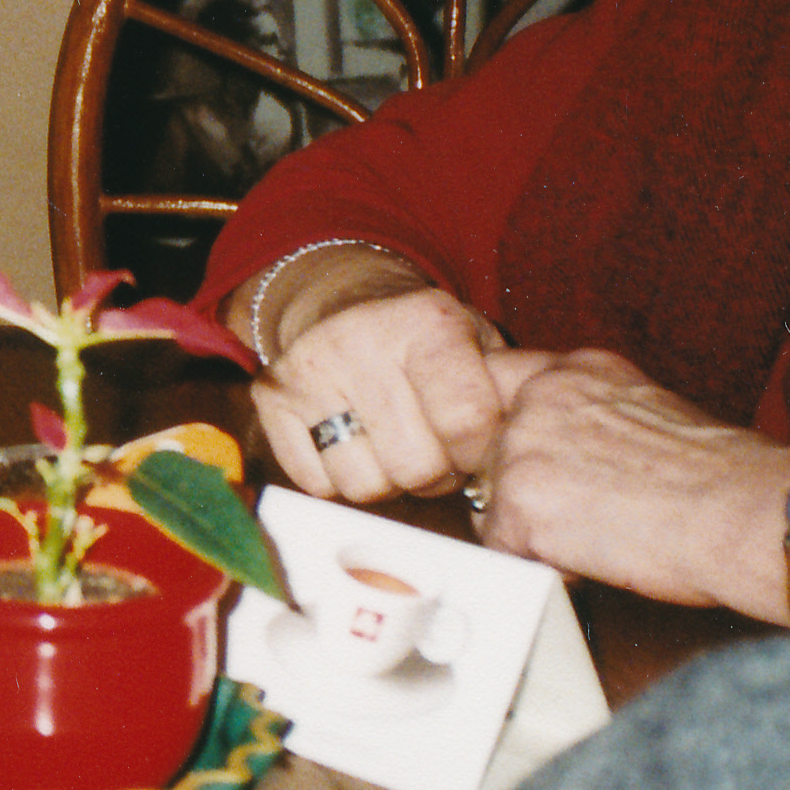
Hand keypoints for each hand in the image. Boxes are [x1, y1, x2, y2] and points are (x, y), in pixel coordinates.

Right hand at [252, 279, 510, 503]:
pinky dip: (338, 479)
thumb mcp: (480, 346)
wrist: (343, 304)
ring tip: (391, 446)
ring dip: (385, 481)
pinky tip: (351, 444)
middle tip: (433, 449)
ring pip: (362, 485)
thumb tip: (518, 463)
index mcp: (429, 323)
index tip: (477, 449)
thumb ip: (508, 396)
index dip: (479, 454)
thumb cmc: (429, 344)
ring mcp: (309, 369)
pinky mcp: (271, 397)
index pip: (466, 421)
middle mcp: (362, 340)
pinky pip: (316, 484)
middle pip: (414, 468)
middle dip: (433, 474)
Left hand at [473, 347, 789, 623]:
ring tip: (600, 534)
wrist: (750, 515)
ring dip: (534, 528)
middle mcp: (542, 395)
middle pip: (490, 450)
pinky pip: (502, 547)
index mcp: (578, 369)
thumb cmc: (724, 480)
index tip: (540, 464)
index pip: (502, 384)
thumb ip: (593, 419)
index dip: (515, 433)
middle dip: (526, 489)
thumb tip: (566, 451)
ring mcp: (524, 445)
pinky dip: (540, 564)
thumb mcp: (649, 415)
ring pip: (492, 500)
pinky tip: (593, 557)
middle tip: (588, 512)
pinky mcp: (520, 502)